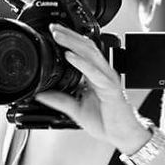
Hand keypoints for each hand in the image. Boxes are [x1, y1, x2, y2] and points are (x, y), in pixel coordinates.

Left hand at [35, 26, 150, 150]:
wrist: (123, 135)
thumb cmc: (107, 122)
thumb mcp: (76, 110)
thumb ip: (59, 101)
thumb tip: (41, 94)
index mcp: (95, 76)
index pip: (82, 51)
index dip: (68, 40)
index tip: (52, 33)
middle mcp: (102, 73)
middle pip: (86, 47)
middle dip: (69, 35)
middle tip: (53, 28)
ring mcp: (107, 79)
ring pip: (90, 54)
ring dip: (73, 43)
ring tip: (59, 36)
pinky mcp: (110, 88)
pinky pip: (94, 72)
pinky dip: (81, 63)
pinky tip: (70, 56)